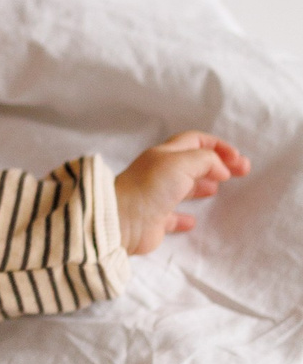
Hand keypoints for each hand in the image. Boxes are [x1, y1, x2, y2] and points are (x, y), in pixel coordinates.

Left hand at [114, 132, 247, 252]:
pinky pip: (171, 216)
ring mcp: (156, 196)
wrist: (122, 219)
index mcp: (165, 154)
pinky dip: (184, 217)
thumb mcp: (182, 162)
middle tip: (242, 171)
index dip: (218, 146)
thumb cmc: (151, 186)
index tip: (238, 158)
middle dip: (217, 164)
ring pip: (182, 187)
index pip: (195, 141)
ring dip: (201, 185)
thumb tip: (221, 169)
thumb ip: (206, 160)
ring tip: (218, 188)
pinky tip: (193, 221)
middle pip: (192, 163)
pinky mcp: (154, 220)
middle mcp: (159, 172)